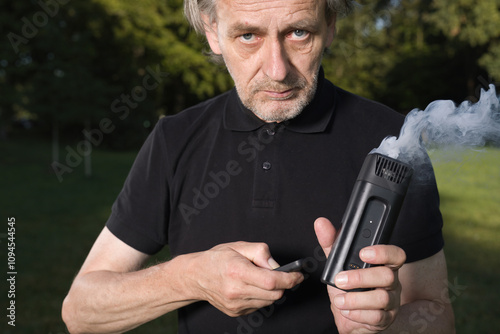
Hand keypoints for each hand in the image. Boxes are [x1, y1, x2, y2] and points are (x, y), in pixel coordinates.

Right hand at [187, 241, 303, 316]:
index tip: (298, 275)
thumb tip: (277, 265)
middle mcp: (236, 291)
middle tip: (284, 275)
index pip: (272, 281)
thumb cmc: (217, 259)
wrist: (196, 276)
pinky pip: (259, 306)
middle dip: (284, 285)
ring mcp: (236, 304)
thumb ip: (261, 252)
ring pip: (269, 302)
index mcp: (237, 271)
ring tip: (262, 279)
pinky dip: (262, 297)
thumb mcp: (239, 246)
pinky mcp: (236, 312)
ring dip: (273, 291)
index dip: (289, 279)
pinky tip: (253, 287)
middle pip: (274, 294)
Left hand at [314, 218, 405, 333]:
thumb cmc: (347, 286)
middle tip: (339, 280)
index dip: (383, 252)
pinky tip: (346, 310)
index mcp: (382, 264)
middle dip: (360, 278)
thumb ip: (330, 243)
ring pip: (382, 298)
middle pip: (387, 276)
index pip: (395, 254)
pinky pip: (377, 317)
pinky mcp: (386, 319)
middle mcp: (391, 281)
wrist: (347, 315)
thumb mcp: (336, 263)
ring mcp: (391, 301)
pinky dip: (357, 313)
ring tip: (339, 299)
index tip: (363, 253)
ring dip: (355, 299)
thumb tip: (321, 223)